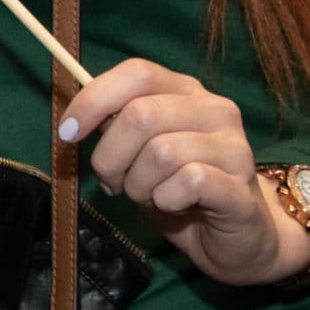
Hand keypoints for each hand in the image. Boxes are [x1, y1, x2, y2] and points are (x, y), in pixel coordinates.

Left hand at [58, 59, 309, 285]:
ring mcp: (234, 147)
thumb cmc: (179, 190)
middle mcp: (215, 110)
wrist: (237, 237)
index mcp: (186, 92)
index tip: (68, 132)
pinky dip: (165, 199)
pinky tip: (173, 205)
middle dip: (111, 155)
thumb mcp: (138, 152)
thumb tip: (77, 117)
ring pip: (161, 151)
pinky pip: (188, 181)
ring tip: (149, 196)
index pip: (137, 73)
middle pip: (141, 114)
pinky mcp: (241, 187)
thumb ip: (115, 126)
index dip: (94, 100)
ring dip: (138, 184)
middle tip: (113, 182)